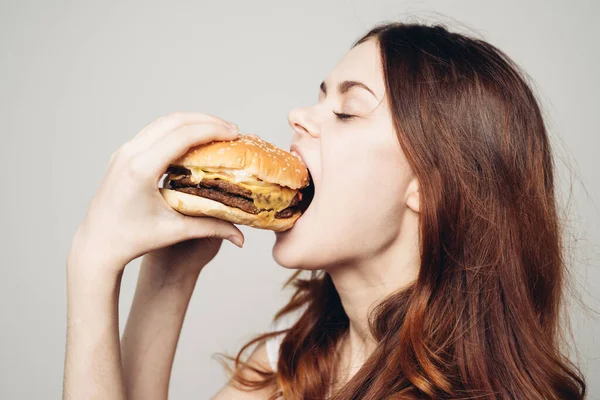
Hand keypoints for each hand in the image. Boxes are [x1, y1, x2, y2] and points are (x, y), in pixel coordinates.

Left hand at [69, 112, 245, 274]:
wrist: (97, 244)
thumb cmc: (134, 240)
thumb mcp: (175, 231)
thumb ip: (211, 228)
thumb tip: (242, 237)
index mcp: (141, 169)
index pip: (182, 136)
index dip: (212, 130)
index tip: (234, 134)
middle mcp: (130, 153)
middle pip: (174, 121)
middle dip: (207, 121)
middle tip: (232, 131)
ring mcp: (124, 151)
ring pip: (163, 122)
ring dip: (192, 122)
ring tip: (218, 131)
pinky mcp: (123, 154)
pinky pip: (154, 131)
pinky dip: (177, 129)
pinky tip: (194, 139)